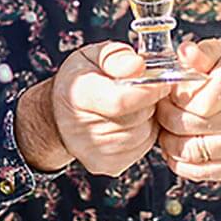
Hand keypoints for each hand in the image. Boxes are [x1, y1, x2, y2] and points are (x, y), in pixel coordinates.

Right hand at [44, 41, 170, 176]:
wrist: (59, 113)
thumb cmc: (80, 78)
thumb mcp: (93, 55)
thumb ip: (116, 56)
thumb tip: (137, 65)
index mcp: (78, 95)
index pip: (121, 100)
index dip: (148, 90)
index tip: (161, 80)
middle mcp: (81, 129)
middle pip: (137, 117)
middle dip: (149, 101)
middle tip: (142, 89)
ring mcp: (93, 152)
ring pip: (144, 134)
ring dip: (148, 117)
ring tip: (134, 104)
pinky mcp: (106, 165)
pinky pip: (142, 147)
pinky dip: (144, 132)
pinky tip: (131, 120)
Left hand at [156, 38, 220, 180]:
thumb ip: (202, 51)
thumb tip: (184, 52)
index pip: (200, 99)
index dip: (177, 96)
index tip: (171, 90)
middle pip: (191, 125)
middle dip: (167, 116)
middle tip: (161, 107)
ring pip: (192, 151)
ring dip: (169, 140)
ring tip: (166, 126)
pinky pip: (200, 172)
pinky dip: (179, 162)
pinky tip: (175, 146)